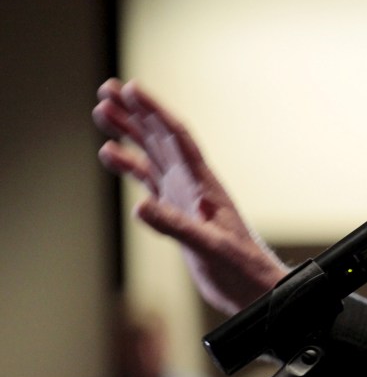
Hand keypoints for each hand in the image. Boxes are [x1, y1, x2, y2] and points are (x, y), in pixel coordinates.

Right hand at [93, 78, 288, 314]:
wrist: (254, 288)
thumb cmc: (240, 268)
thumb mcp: (209, 248)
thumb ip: (175, 226)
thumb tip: (140, 206)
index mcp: (204, 185)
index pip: (177, 138)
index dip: (155, 112)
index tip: (132, 88)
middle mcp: (194, 184)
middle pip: (161, 137)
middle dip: (136, 112)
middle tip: (108, 88)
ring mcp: (185, 195)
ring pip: (153, 154)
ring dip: (130, 132)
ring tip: (102, 110)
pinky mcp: (177, 210)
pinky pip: (150, 179)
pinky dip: (130, 164)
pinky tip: (111, 153)